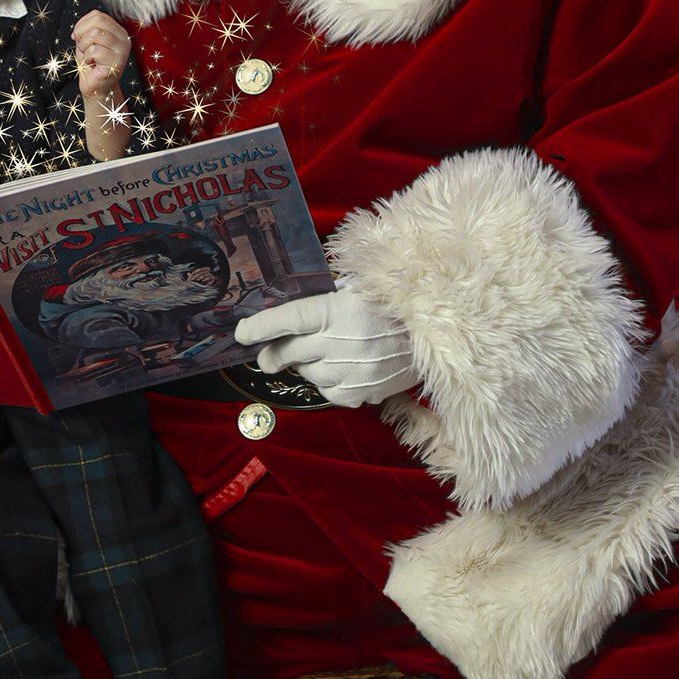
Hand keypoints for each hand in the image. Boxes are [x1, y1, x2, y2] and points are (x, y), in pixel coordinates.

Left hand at [72, 11, 130, 111]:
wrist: (96, 87)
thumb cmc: (92, 64)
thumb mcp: (88, 42)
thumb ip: (88, 29)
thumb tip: (79, 29)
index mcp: (118, 31)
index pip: (97, 15)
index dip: (81, 25)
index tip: (78, 38)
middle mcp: (124, 39)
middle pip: (98, 21)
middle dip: (82, 34)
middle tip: (82, 47)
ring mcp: (122, 51)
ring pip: (95, 34)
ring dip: (84, 47)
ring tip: (88, 57)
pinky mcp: (117, 63)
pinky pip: (94, 51)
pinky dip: (87, 58)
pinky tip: (92, 65)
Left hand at [234, 286, 419, 408]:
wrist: (438, 331)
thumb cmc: (392, 302)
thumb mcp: (358, 286)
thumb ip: (324, 297)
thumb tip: (285, 313)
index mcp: (340, 308)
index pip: (289, 318)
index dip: (261, 327)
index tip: (241, 334)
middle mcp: (344, 341)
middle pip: (291, 352)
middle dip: (274, 353)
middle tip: (266, 355)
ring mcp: (355, 371)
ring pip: (309, 374)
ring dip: (307, 365)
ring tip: (322, 353)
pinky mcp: (365, 392)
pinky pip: (330, 392)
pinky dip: (328, 382)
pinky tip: (340, 369)